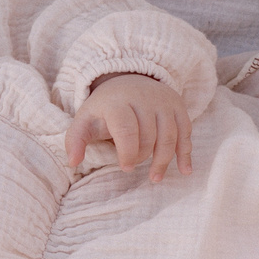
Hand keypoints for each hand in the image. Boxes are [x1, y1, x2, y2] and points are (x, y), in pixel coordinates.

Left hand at [66, 73, 191, 181]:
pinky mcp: (178, 106)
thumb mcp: (85, 120)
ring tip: (155, 177)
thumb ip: (75, 140)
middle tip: (132, 166)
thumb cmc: (105, 108)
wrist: (128, 81)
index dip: (127, 153)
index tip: (125, 168)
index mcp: (118, 102)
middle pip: (148, 136)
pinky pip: (185, 131)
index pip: (127, 130)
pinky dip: (185, 153)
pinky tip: (185, 170)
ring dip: (163, 160)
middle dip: (142, 156)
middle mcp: (143, 99)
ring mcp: (163, 102)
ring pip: (169, 136)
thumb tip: (73, 162)